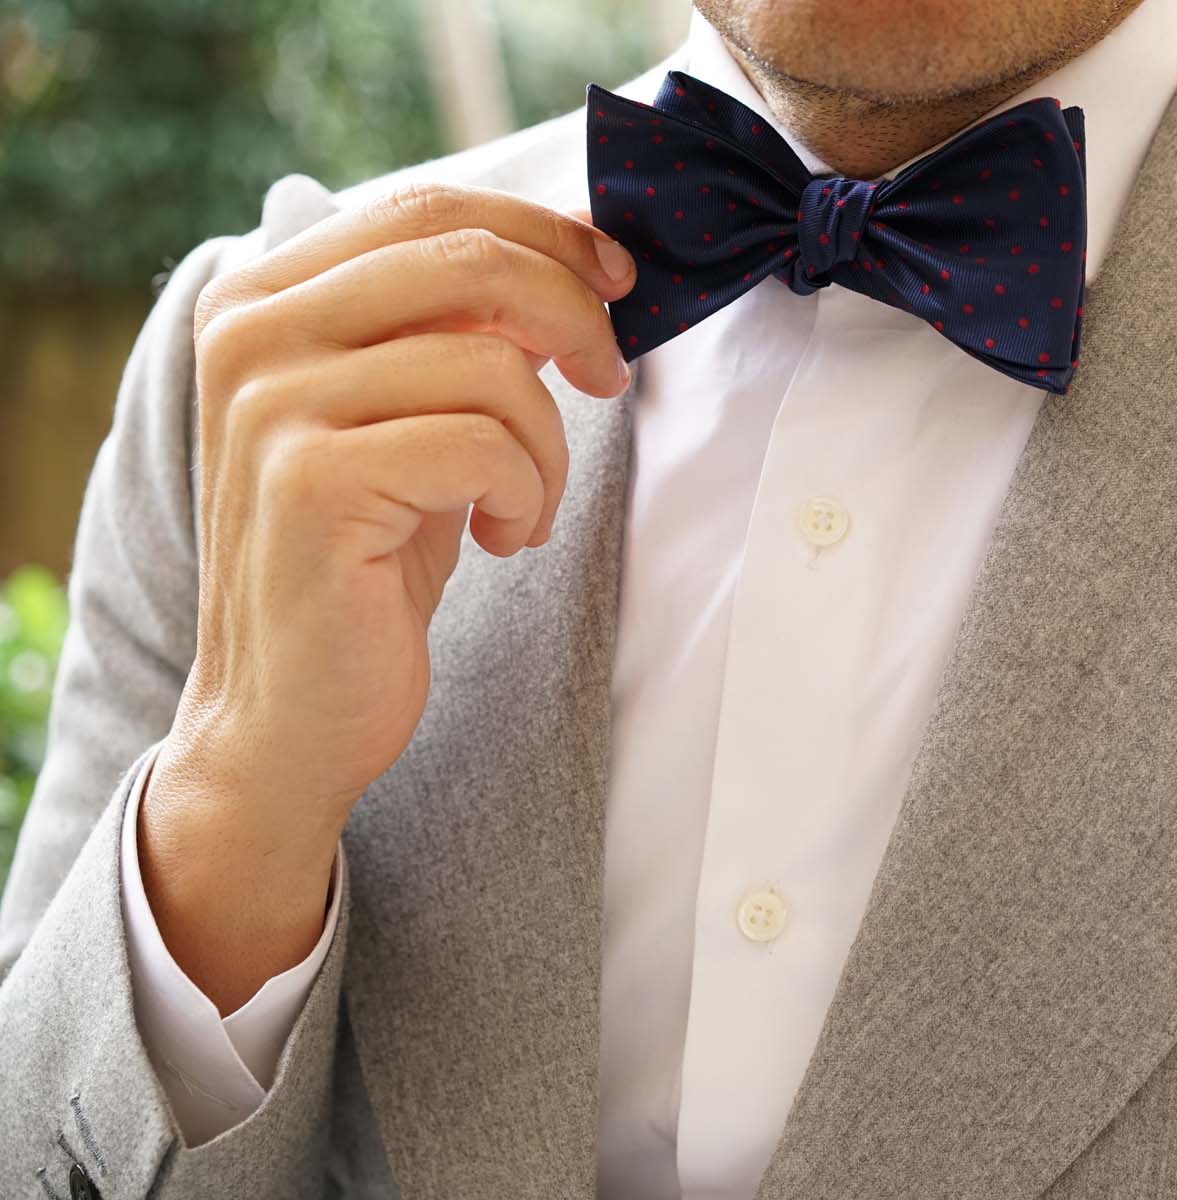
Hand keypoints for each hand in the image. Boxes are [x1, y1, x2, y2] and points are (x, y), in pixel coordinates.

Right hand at [138, 183, 633, 1009]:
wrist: (291, 712)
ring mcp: (271, 404)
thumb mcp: (410, 418)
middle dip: (573, 317)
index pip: (430, 208)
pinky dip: (527, 496)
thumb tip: (574, 258)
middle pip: (468, 259)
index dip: (545, 232)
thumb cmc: (368, 562)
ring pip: (492, 364)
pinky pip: (484, 445)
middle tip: (608, 381)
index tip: (615, 278)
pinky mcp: (311, 482)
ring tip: (523, 505)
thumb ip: (456, 330)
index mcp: (264, 296)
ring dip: (547, 445)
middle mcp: (250, 331)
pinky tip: (501, 540)